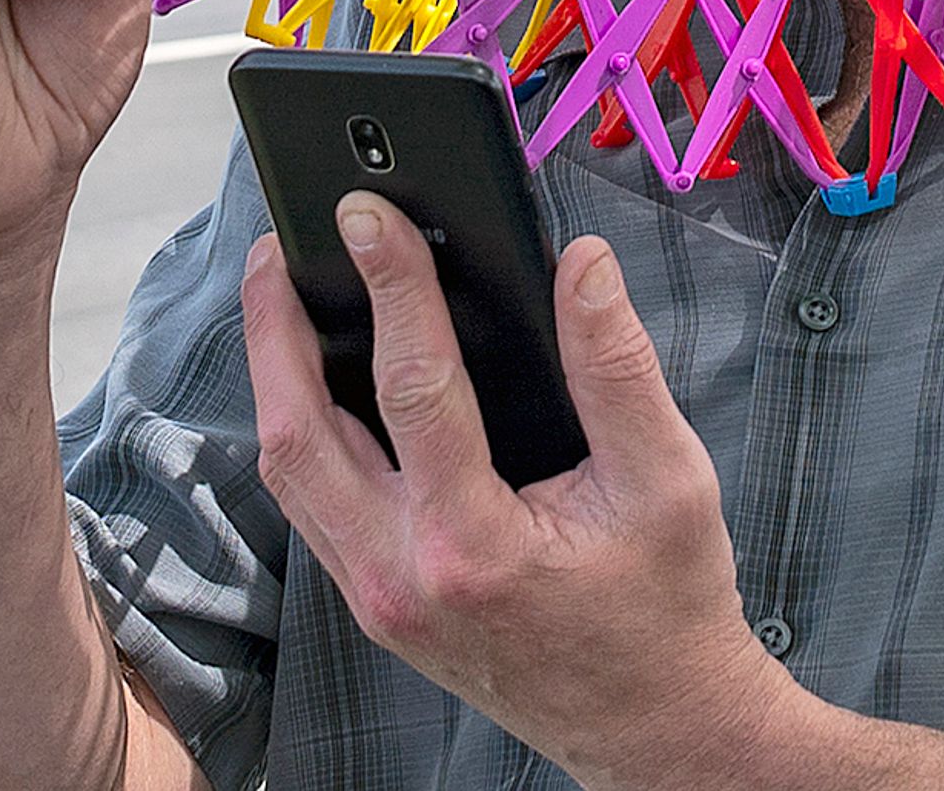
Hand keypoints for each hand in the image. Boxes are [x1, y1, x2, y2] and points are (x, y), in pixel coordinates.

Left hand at [239, 201, 799, 790]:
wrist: (656, 727)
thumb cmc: (667, 611)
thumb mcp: (669, 481)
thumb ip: (619, 367)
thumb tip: (581, 266)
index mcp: (473, 547)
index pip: (411, 387)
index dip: (390, 286)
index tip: (369, 215)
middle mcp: (402, 577)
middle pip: (298, 435)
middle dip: (276, 328)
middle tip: (277, 244)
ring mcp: (378, 598)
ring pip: (289, 474)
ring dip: (274, 378)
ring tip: (281, 294)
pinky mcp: (377, 603)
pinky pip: (312, 506)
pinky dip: (300, 431)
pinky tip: (315, 380)